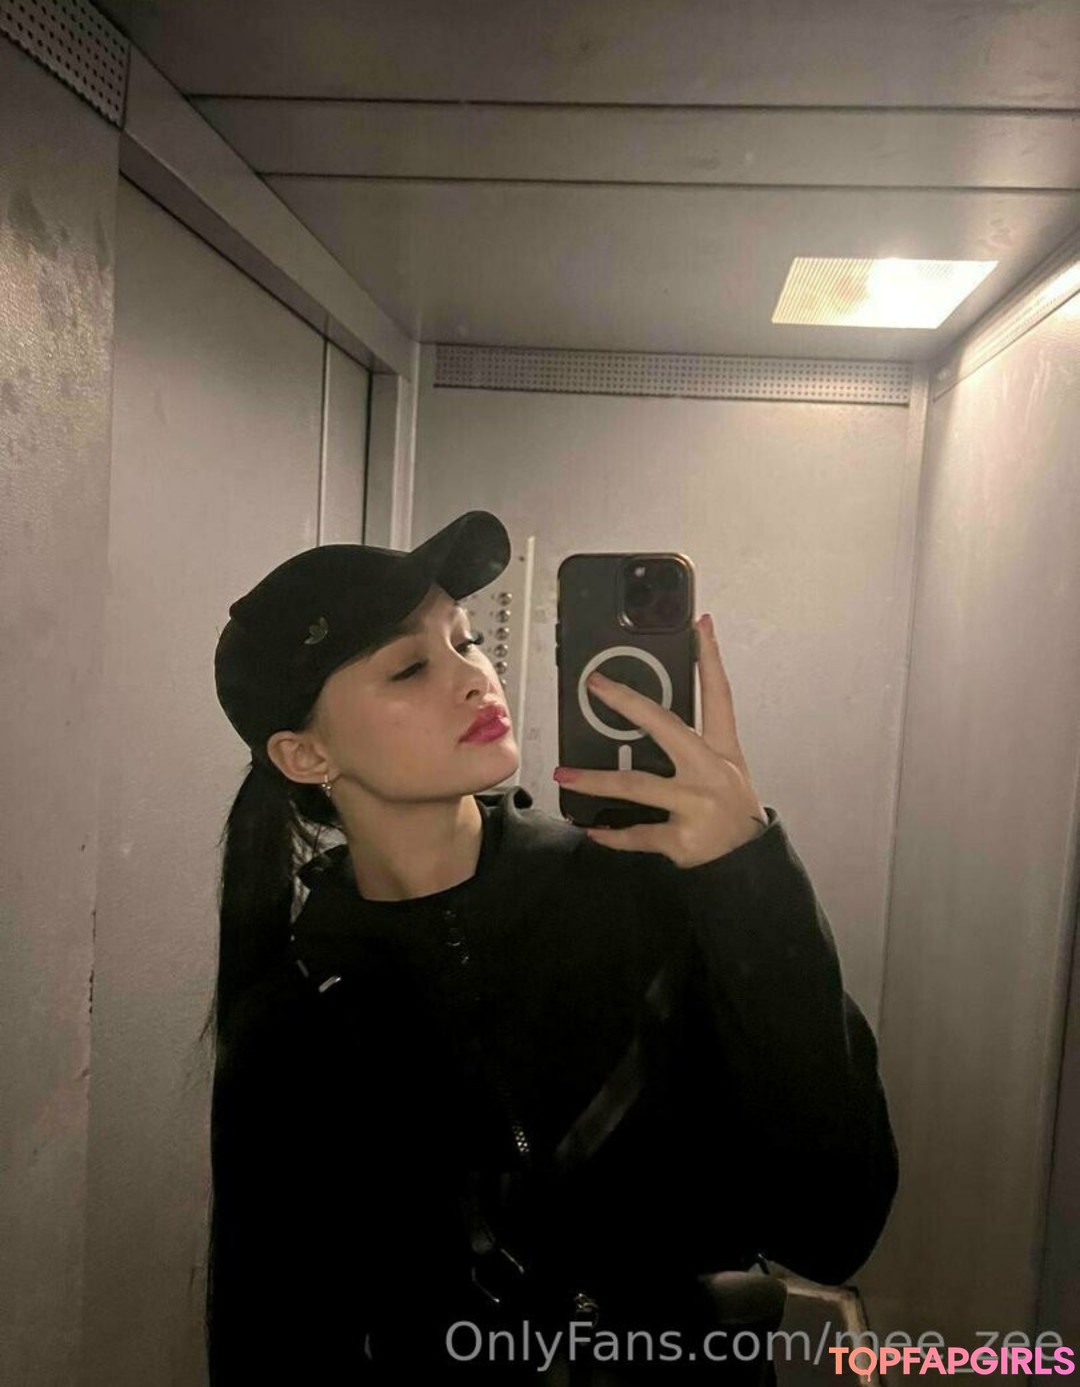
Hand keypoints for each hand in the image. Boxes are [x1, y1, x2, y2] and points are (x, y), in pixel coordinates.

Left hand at [553, 613, 767, 866]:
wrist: (746, 862)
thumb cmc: (728, 808)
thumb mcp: (723, 770)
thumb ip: (691, 745)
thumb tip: (644, 717)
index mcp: (722, 750)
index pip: (718, 695)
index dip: (710, 658)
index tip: (700, 624)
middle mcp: (710, 771)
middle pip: (665, 727)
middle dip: (628, 703)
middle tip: (596, 685)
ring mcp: (697, 805)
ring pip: (637, 785)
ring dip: (596, 780)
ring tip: (564, 774)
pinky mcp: (683, 838)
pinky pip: (638, 833)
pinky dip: (613, 834)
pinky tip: (592, 829)